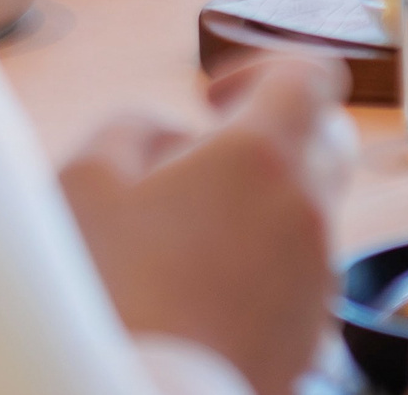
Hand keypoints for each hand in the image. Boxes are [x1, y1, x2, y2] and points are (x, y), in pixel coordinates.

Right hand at [57, 57, 354, 394]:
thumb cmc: (104, 297)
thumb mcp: (83, 182)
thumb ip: (134, 130)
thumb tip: (173, 141)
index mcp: (264, 158)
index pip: (310, 75)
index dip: (262, 69)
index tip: (211, 101)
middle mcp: (309, 214)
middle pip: (324, 140)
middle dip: (271, 137)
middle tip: (199, 168)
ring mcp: (318, 282)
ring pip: (309, 214)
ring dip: (262, 207)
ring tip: (183, 244)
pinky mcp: (312, 338)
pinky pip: (299, 277)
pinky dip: (262, 267)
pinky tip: (198, 296)